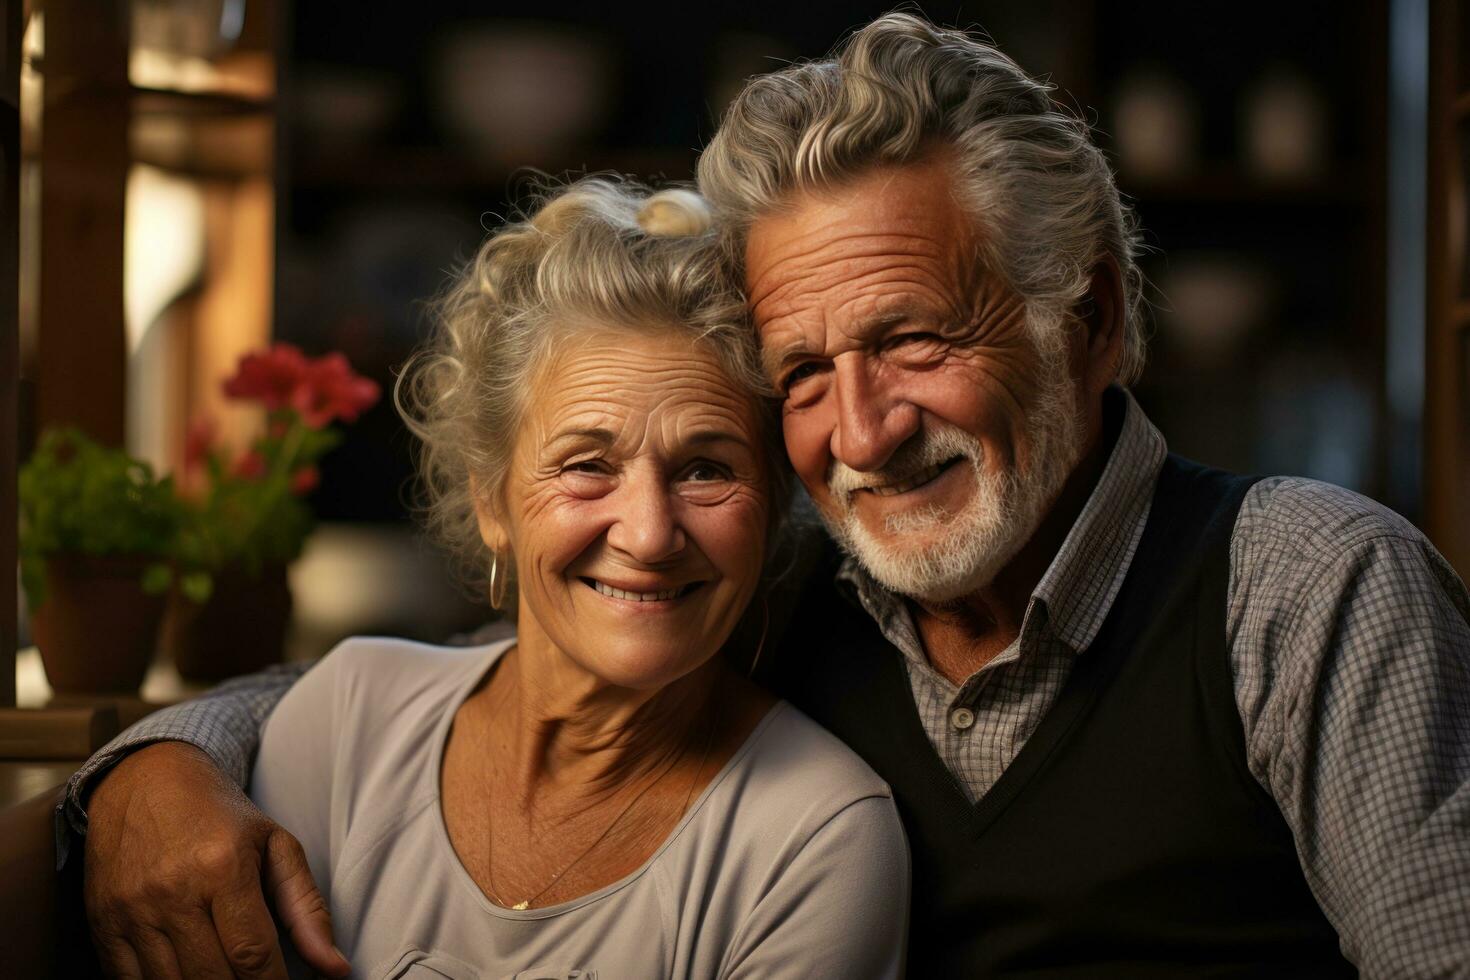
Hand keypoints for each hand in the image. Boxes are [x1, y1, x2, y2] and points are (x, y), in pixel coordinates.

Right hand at [83, 741, 350, 978]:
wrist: (144, 781)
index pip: (252, 954)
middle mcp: (172, 892)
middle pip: (211, 978)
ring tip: (228, 978)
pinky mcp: (103, 924)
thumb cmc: (220, 816)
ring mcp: (132, 911)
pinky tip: (188, 977)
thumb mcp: (275, 846)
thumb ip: (307, 909)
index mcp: (223, 867)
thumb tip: (336, 969)